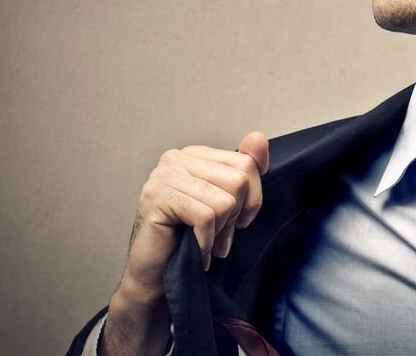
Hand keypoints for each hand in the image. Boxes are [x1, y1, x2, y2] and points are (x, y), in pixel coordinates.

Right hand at [120, 131, 269, 300]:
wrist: (156, 278)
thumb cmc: (191, 240)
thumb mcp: (229, 204)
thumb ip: (246, 170)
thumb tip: (259, 138)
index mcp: (195, 155)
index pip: (246, 163)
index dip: (251, 199)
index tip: (237, 220)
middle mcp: (176, 158)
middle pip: (239, 180)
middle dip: (235, 216)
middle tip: (216, 235)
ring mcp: (163, 176)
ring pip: (225, 200)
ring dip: (219, 231)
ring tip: (203, 241)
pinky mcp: (156, 198)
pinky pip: (206, 217)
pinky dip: (206, 241)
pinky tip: (194, 248)